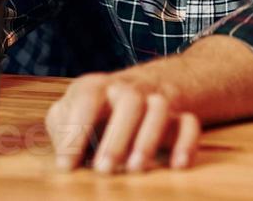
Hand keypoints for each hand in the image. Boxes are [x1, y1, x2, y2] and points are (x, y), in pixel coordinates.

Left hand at [45, 71, 201, 172]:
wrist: (150, 81)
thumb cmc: (100, 106)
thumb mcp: (74, 109)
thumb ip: (62, 126)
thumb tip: (64, 154)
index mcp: (97, 86)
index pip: (86, 98)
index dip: (75, 130)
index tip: (67, 166)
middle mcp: (129, 89)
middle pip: (129, 101)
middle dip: (116, 137)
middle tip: (103, 170)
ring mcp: (157, 99)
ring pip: (159, 108)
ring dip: (148, 138)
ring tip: (135, 169)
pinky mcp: (180, 114)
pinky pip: (190, 124)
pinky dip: (187, 143)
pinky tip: (177, 166)